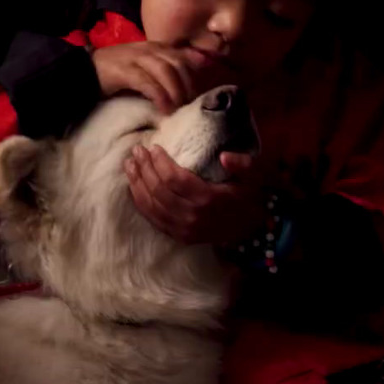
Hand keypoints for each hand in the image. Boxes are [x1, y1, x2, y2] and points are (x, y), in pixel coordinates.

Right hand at [91, 41, 215, 113]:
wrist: (83, 72)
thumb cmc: (116, 73)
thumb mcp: (143, 68)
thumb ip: (163, 71)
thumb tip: (186, 86)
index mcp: (154, 47)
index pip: (182, 56)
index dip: (194, 75)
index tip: (198, 93)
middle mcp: (147, 49)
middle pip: (177, 64)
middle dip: (187, 86)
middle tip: (189, 106)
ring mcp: (135, 58)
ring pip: (165, 71)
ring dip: (175, 92)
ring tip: (178, 109)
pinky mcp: (123, 71)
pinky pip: (147, 83)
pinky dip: (159, 96)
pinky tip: (164, 109)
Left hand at [123, 146, 271, 244]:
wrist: (252, 229)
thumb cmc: (250, 197)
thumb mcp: (254, 177)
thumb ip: (242, 165)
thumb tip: (225, 156)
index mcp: (209, 199)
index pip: (175, 179)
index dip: (160, 162)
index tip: (153, 147)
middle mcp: (193, 216)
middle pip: (159, 191)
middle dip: (145, 169)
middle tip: (137, 151)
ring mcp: (184, 229)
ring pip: (152, 205)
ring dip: (137, 184)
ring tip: (129, 165)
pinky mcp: (179, 236)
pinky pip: (153, 219)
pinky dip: (140, 202)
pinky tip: (134, 187)